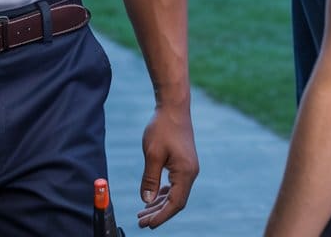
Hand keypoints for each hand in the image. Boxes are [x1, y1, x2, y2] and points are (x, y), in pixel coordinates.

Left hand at [137, 104, 197, 227]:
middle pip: (176, 201)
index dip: (161, 216)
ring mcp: (188, 167)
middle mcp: (190, 172)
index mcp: (186, 172)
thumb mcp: (152, 154)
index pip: (175, 203)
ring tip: (142, 213)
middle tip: (140, 222)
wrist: (173, 106)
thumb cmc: (163, 127)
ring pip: (174, 193)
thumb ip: (150, 179)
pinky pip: (174, 184)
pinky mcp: (183, 162)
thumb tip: (147, 200)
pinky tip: (152, 197)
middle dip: (158, 213)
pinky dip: (163, 193)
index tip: (147, 225)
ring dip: (159, 204)